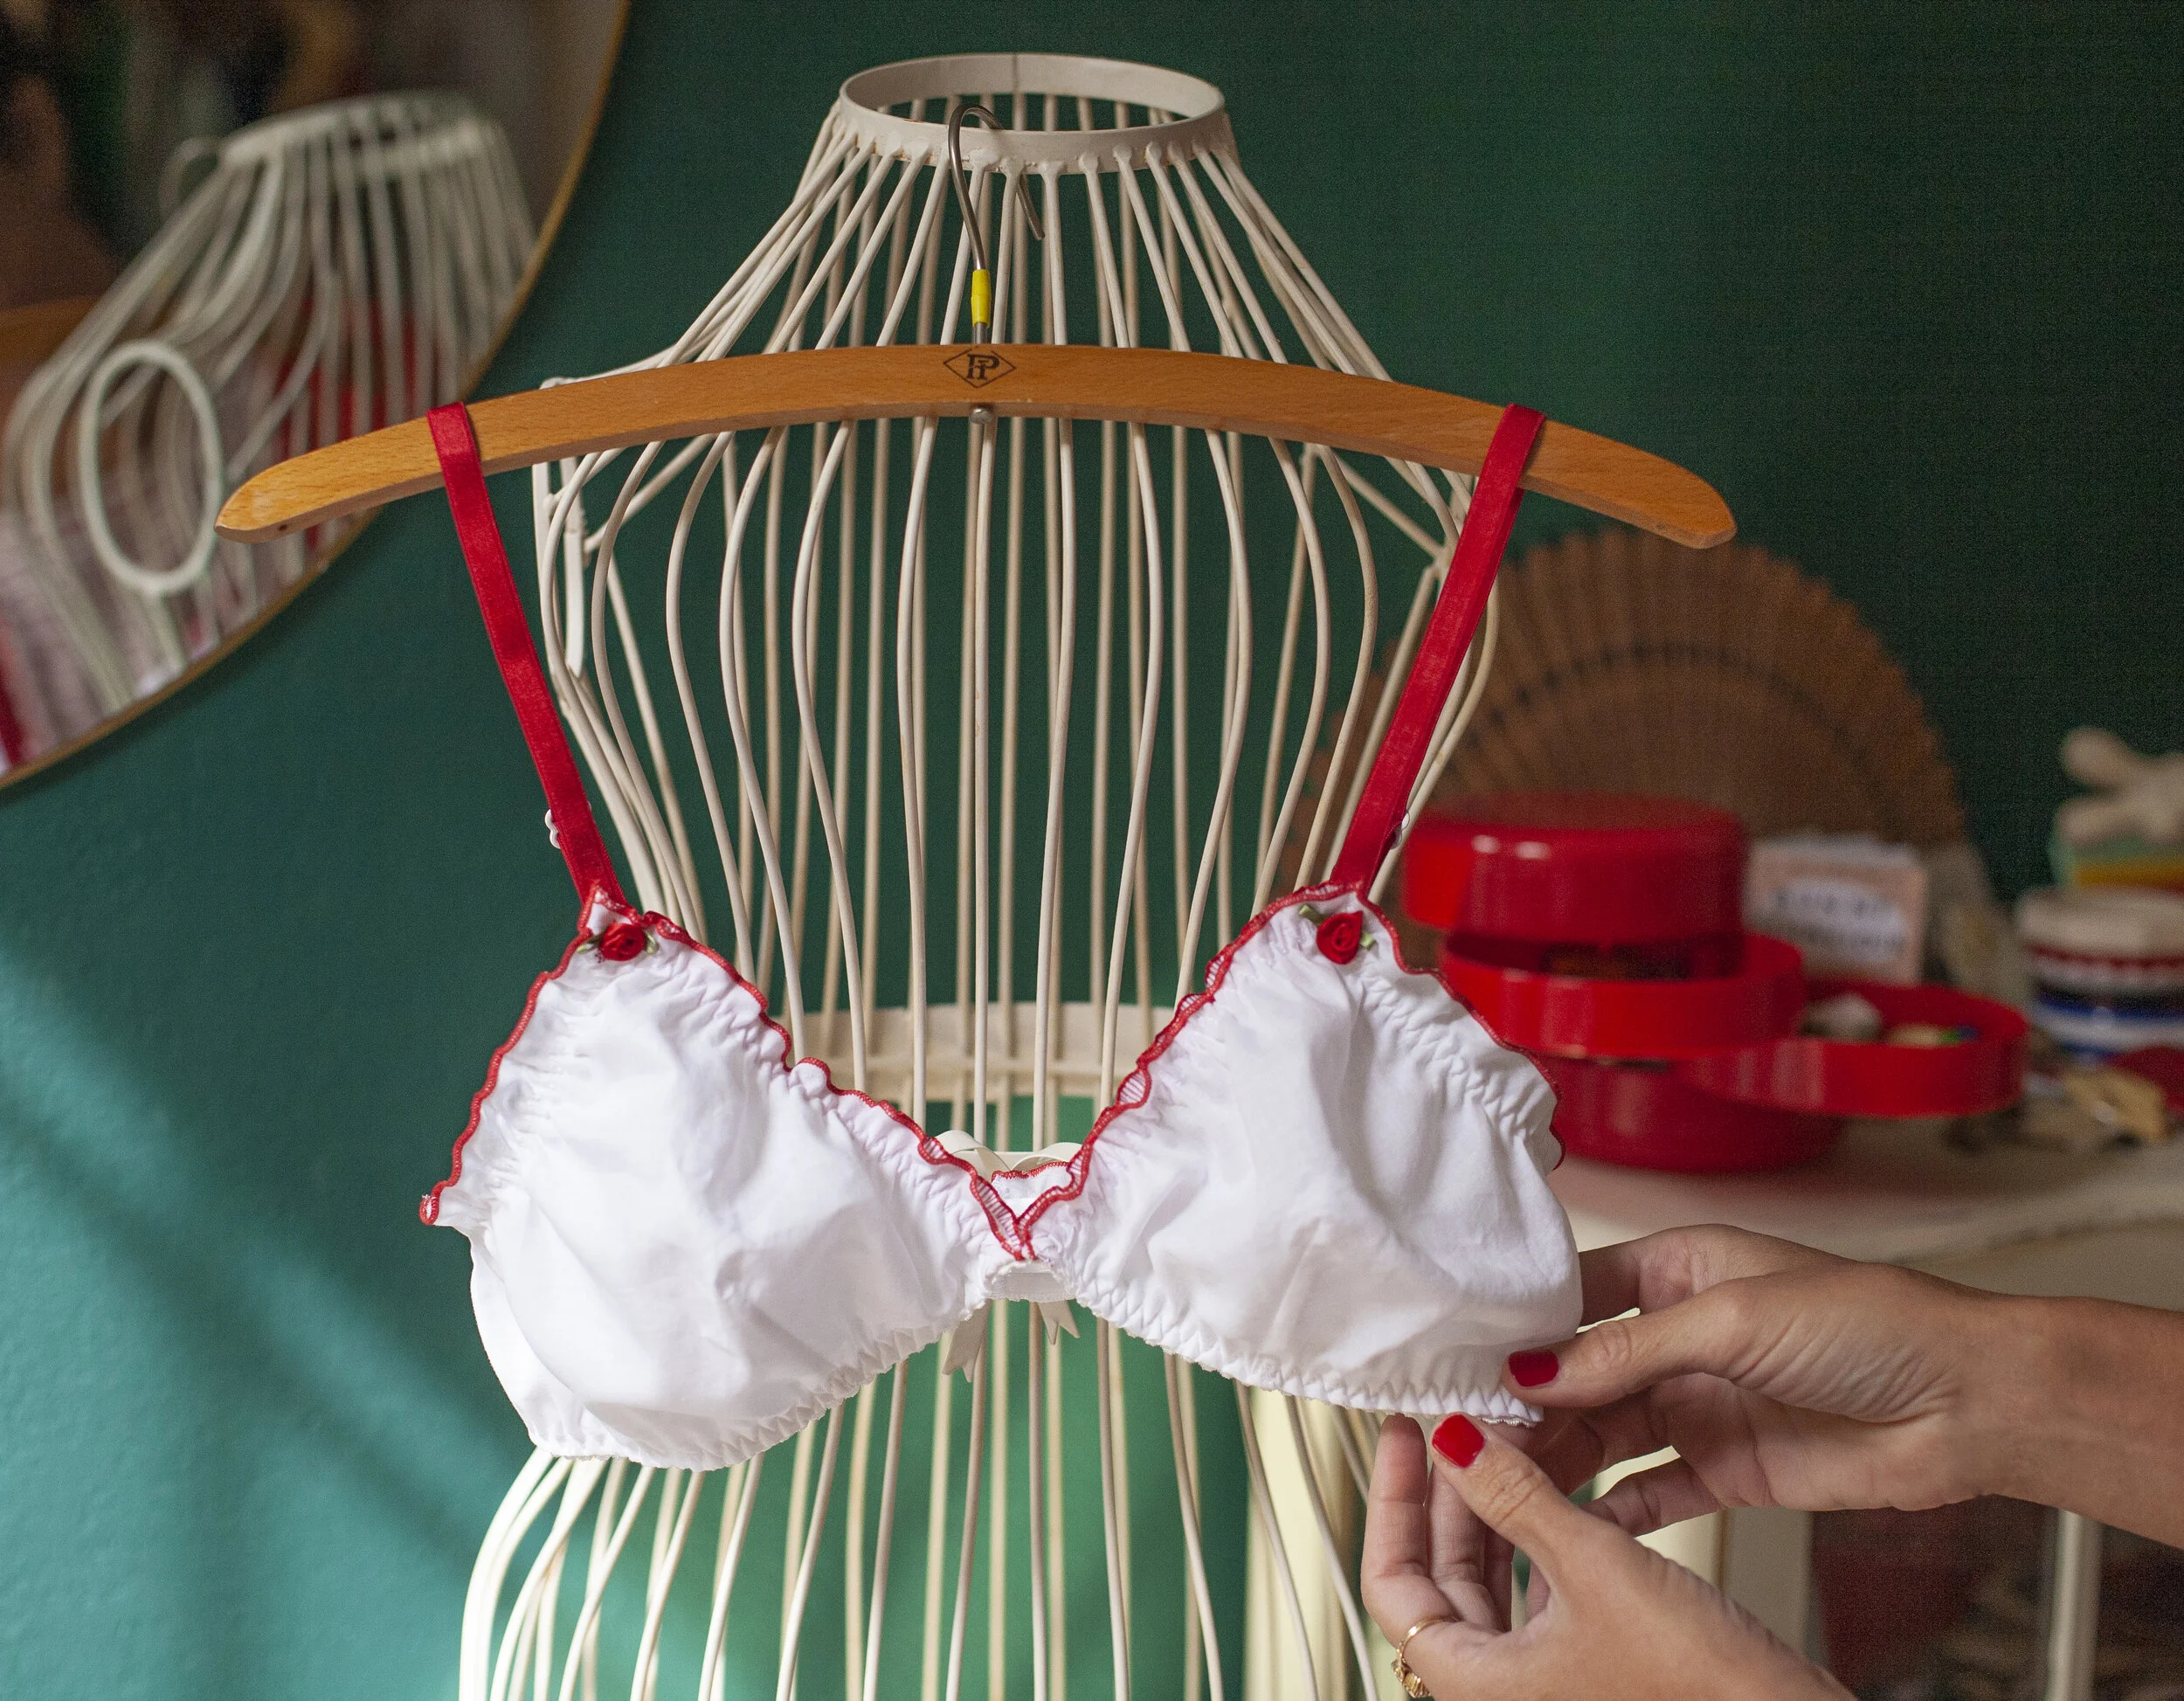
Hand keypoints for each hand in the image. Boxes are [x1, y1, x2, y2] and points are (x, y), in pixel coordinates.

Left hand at [1362, 1412, 1845, 1699]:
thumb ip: (1517, 1498)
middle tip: (1456, 1422)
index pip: (1391, 1582)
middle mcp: (1502, 1688)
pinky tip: (1558, 1488)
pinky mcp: (1591, 1662)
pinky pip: (1540, 1591)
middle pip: (1439, 1574)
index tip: (1402, 1434)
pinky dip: (1540, 1537)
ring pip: (1491, 1579)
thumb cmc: (1703, 1689)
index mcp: (1476, 1684)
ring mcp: (1546, 1679)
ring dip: (1496, 1508)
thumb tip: (1457, 1442)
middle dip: (1448, 1492)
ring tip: (1502, 1440)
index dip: (1391, 1500)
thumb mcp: (1595, 1567)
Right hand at [1508, 1225, 2024, 1534]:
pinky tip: (1569, 1518)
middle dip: (1527, 1400)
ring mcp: (1702, 1403)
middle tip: (1472, 1430)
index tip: (1465, 1356)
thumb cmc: (1872, 1325)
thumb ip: (1629, 1351)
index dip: (1520, 1326)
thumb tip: (1533, 1370)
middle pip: (1579, 1371)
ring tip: (1504, 1476)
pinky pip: (1650, 1489)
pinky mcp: (1728, 1468)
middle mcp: (1681, 1335)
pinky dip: (1610, 1505)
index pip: (1574, 1295)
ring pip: (1604, 1431)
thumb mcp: (1734, 1319)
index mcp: (1679, 1268)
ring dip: (1557, 1454)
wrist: (1970, 1403)